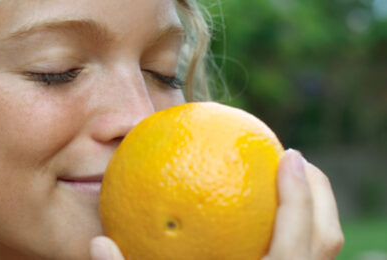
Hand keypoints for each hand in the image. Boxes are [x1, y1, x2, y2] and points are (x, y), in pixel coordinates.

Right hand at [89, 149, 343, 259]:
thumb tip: (96, 243)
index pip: (298, 242)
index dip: (299, 196)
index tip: (289, 155)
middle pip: (326, 240)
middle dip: (319, 193)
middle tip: (294, 159)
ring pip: (322, 253)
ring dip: (313, 212)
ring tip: (288, 184)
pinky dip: (299, 233)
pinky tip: (269, 223)